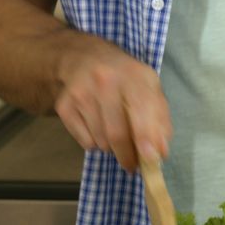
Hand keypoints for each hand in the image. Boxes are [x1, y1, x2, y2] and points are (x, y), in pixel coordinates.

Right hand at [53, 37, 172, 171]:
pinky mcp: (65, 105)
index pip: (141, 112)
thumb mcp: (150, 89)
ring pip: (101, 140)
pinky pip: (85, 140)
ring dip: (113, 148)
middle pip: (117, 133)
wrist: (86, 58)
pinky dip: (96, 144)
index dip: (146, 139)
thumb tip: (160, 152)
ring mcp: (82, 93)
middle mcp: (105, 81)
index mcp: (134, 75)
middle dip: (128, 156)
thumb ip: (160, 119)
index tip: (151, 160)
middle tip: (133, 166)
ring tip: (117, 136)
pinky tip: (99, 128)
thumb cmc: (126, 79)